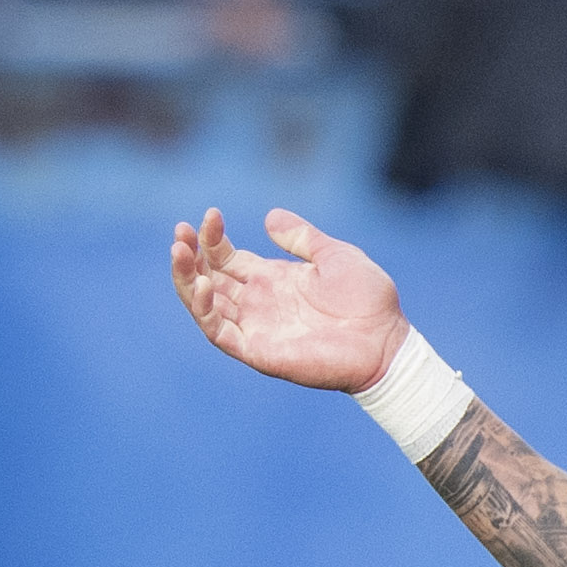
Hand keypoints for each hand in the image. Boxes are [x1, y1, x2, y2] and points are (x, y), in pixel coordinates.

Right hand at [169, 204, 407, 392]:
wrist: (387, 343)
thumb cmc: (368, 302)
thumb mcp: (336, 256)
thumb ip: (303, 238)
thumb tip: (269, 217)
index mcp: (272, 280)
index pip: (226, 257)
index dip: (211, 238)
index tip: (211, 215)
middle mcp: (258, 303)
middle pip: (207, 278)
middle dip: (188, 255)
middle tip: (179, 232)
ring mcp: (256, 327)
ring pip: (204, 303)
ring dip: (186, 279)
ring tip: (179, 252)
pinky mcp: (259, 351)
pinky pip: (219, 333)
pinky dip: (204, 311)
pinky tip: (200, 286)